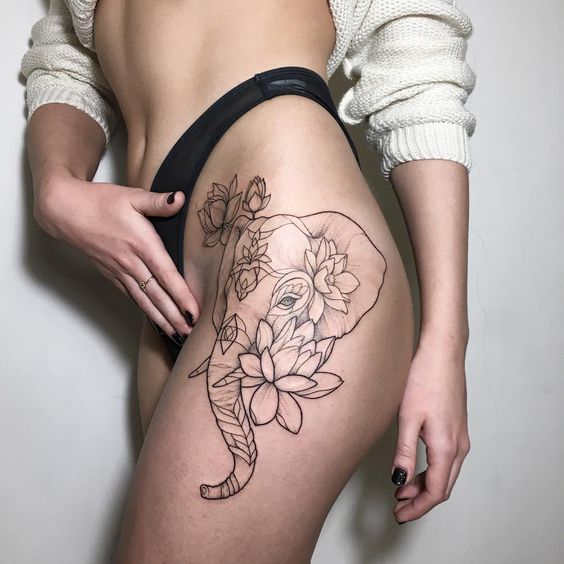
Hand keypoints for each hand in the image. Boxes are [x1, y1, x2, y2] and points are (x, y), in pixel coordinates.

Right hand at [34, 175, 199, 341]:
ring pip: (143, 300)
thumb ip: (158, 202)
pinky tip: (154, 319)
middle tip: (191, 332)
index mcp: (141, 243)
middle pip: (156, 295)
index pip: (166, 275)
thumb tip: (179, 198)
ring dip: (161, 318)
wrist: (66, 211)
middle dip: (175, 316)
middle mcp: (131, 262)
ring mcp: (119, 270)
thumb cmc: (100, 201)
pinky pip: (130, 296)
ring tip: (176, 333)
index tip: (194, 311)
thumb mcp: (132, 196)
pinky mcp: (110, 274)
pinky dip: (144, 310)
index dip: (181, 295)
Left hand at [390, 335, 469, 523]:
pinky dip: (431, 470)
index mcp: (447, 447)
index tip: (399, 515)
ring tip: (402, 489)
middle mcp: (459, 445)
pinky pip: (447, 459)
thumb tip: (399, 481)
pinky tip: (415, 466)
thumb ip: (404, 452)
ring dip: (425, 485)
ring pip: (446, 473)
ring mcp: (460, 436)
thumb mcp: (408, 417)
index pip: (436, 491)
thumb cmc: (424, 379)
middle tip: (398, 506)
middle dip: (421, 500)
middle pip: (443, 486)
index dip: (417, 508)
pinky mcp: (456, 427)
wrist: (442, 353)